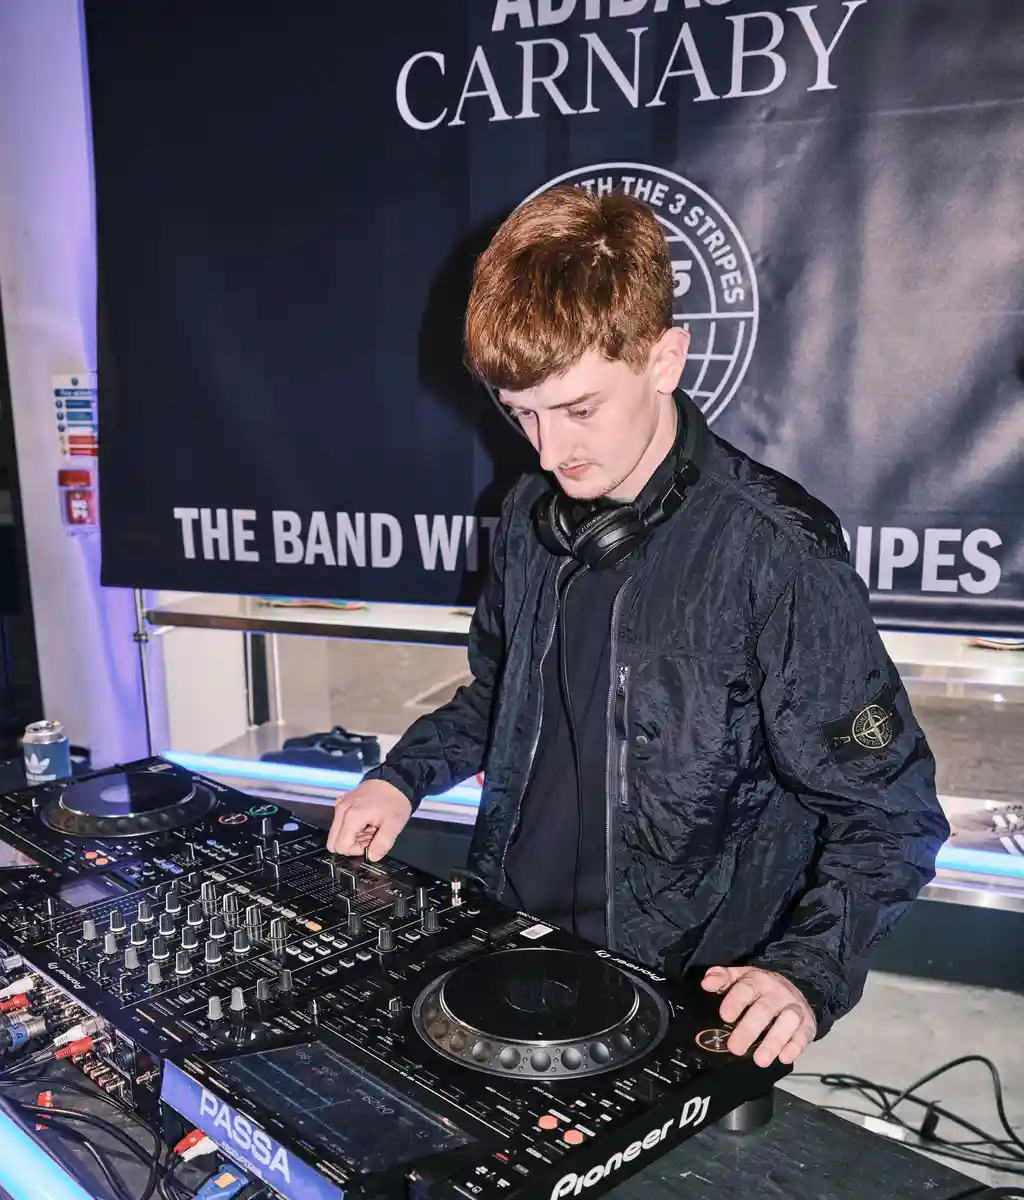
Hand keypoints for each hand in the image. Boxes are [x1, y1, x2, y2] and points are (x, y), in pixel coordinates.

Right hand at [327, 780, 411, 861]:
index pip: (341, 846)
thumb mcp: (394, 825)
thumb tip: (372, 857)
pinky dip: (352, 826)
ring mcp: (340, 805)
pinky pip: (340, 823)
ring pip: (337, 833)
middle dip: (352, 844)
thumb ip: (382, 844)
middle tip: (369, 836)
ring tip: (370, 826)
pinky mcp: (342, 802)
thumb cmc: (395, 801)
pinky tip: (366, 820)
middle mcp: (341, 810)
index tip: (370, 842)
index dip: (356, 850)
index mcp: (351, 816)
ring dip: (353, 835)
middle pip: (334, 842)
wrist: (395, 780)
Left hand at [701, 966, 815, 1067]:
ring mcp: (794, 1008)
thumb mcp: (739, 978)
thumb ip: (721, 978)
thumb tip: (706, 983)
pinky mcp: (808, 1024)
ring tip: (759, 1060)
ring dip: (774, 1041)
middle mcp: (777, 993)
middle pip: (764, 1009)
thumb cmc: (758, 988)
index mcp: (757, 980)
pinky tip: (783, 1058)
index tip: (725, 1016)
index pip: (746, 988)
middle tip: (735, 1048)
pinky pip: (804, 1035)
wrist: (794, 987)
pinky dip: (795, 1047)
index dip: (736, 1001)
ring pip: (788, 1021)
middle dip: (750, 1029)